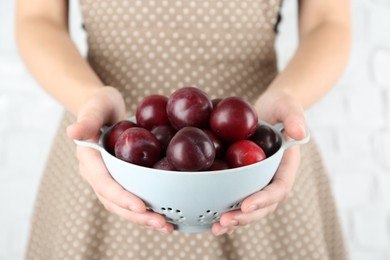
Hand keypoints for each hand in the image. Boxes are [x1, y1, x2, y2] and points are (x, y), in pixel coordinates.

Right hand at [66, 86, 173, 233]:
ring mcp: (110, 178)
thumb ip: (86, 120)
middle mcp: (98, 174)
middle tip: (162, 224)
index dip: (121, 197)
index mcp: (90, 160)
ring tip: (167, 227)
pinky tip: (166, 214)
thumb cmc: (98, 105)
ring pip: (124, 205)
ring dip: (144, 218)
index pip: (104, 183)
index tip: (141, 207)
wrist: (103, 108)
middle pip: (115, 202)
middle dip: (138, 216)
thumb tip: (72, 132)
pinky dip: (147, 208)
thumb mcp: (94, 107)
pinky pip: (133, 196)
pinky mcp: (122, 178)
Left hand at [212, 89, 306, 235]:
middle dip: (245, 217)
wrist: (267, 110)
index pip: (279, 188)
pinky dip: (225, 209)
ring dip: (234, 220)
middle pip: (263, 206)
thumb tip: (299, 132)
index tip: (246, 205)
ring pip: (249, 208)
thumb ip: (295, 116)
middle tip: (224, 222)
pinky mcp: (245, 179)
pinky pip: (237, 198)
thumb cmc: (280, 106)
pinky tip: (209, 218)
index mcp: (286, 166)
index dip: (264, 199)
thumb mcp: (288, 105)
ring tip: (215, 228)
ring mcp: (259, 181)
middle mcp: (273, 178)